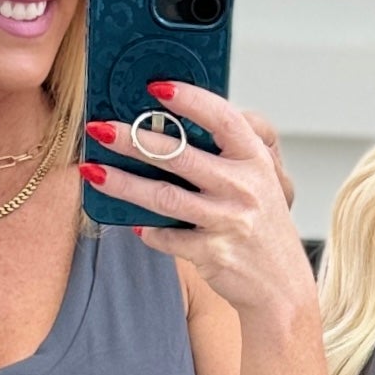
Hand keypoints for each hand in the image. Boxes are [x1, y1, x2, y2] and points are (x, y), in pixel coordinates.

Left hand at [80, 84, 314, 328]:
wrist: (282, 286)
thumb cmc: (261, 228)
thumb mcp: (256, 183)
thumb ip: (223, 158)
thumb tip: (166, 133)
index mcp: (254, 161)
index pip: (221, 119)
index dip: (189, 100)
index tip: (156, 87)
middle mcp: (243, 187)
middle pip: (179, 155)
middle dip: (134, 138)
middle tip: (99, 127)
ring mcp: (227, 221)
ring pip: (164, 197)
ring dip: (123, 183)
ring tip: (92, 171)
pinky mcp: (212, 253)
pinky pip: (167, 237)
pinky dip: (148, 231)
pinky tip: (134, 225)